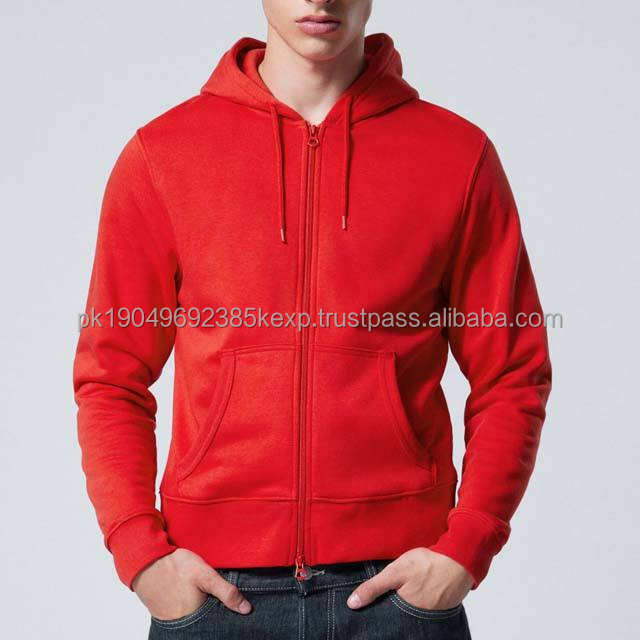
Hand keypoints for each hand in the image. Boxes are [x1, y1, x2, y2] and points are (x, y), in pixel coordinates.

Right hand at [133, 548, 251, 618]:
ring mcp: (170, 620)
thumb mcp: (205, 575)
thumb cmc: (175, 567)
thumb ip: (226, 592)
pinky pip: (180, 614)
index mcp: (195, 617)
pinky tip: (189, 595)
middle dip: (212, 612)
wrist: (145, 560)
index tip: (234, 609)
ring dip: (199, 608)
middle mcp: (182, 623)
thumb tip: (246, 609)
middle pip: (205, 621)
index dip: (225, 615)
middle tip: (212, 596)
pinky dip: (186, 607)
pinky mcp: (161, 613)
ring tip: (201, 595)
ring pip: (193, 618)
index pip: (216, 622)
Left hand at [346, 547, 472, 610]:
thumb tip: (352, 604)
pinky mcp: (444, 607)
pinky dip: (422, 600)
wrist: (460, 559)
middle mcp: (420, 617)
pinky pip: (428, 607)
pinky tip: (420, 589)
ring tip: (406, 590)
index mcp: (405, 610)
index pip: (387, 616)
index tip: (373, 604)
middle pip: (401, 615)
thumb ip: (374, 588)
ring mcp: (433, 614)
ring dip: (409, 603)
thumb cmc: (427, 564)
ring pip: (414, 611)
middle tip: (394, 592)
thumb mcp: (395, 572)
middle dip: (394, 606)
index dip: (379, 609)